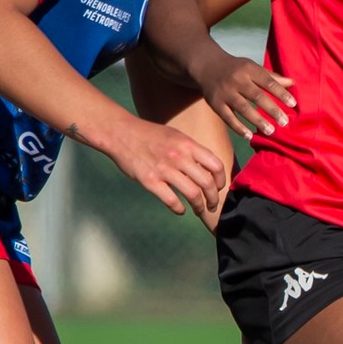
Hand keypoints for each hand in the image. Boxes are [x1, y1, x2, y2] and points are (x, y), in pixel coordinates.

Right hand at [106, 116, 228, 216]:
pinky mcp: (149, 181)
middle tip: (212, 205)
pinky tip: (180, 210)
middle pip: (207, 183)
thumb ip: (192, 151)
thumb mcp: (176, 136)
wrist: (121, 133)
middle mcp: (179, 157)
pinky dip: (179, 209)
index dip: (221, 180)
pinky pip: (171, 201)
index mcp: (188, 145)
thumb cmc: (150, 135)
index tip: (219, 187)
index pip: (216, 165)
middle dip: (213, 198)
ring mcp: (164, 170)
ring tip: (199, 210)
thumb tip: (209, 168)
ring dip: (199, 206)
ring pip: (192, 194)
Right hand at [196, 52, 297, 137]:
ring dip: (257, 121)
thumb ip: (271, 77)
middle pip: (257, 96)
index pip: (268, 82)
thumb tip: (292, 83)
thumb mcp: (253, 67)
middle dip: (272, 110)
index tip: (293, 104)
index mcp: (249, 70)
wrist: (207, 65)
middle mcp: (237, 80)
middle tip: (284, 122)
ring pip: (243, 108)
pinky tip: (249, 136)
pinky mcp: (215, 103)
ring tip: (270, 131)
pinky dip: (238, 127)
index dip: (281, 93)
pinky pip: (227, 117)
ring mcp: (225, 92)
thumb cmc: (236, 68)